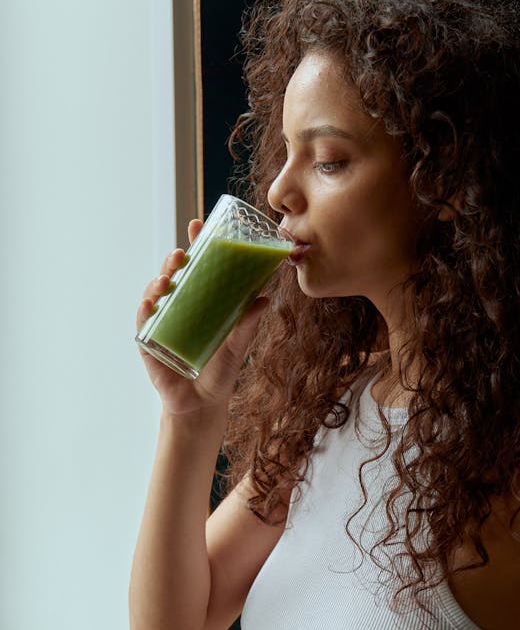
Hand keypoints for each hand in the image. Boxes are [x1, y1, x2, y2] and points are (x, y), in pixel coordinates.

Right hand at [136, 218, 268, 416]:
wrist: (203, 404)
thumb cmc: (220, 371)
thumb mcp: (237, 345)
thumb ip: (248, 323)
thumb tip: (265, 299)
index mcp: (199, 302)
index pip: (196, 267)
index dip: (195, 245)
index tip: (197, 224)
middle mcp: (178, 308)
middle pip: (172, 275)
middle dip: (174, 260)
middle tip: (182, 253)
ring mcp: (161, 323)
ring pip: (155, 294)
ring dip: (158, 281)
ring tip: (167, 277)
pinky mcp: (149, 343)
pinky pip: (144, 322)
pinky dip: (145, 311)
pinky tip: (150, 303)